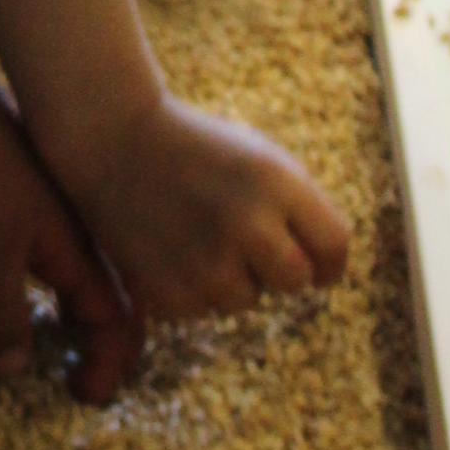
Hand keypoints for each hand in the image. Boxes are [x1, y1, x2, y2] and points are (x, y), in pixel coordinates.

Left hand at [0, 62, 141, 404]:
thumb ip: (6, 314)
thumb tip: (16, 375)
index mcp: (81, 249)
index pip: (119, 321)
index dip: (110, 364)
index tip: (82, 398)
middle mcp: (69, 243)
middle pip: (100, 310)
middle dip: (94, 354)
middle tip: (68, 392)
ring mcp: (36, 231)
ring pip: (62, 294)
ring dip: (59, 332)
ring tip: (38, 370)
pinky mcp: (0, 224)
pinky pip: (24, 278)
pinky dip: (21, 309)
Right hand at [72, 95, 350, 324]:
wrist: (114, 142)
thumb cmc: (197, 150)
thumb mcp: (259, 159)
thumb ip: (298, 209)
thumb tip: (324, 273)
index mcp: (279, 183)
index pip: (335, 247)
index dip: (328, 260)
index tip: (317, 263)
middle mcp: (249, 225)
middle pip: (297, 281)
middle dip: (281, 269)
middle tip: (250, 245)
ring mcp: (208, 263)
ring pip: (246, 300)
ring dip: (231, 278)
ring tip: (197, 234)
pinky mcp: (172, 293)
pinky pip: (202, 308)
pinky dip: (191, 287)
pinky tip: (170, 247)